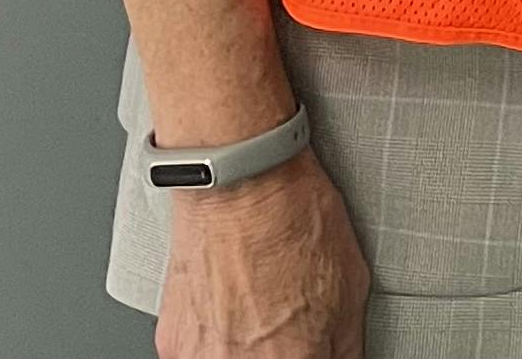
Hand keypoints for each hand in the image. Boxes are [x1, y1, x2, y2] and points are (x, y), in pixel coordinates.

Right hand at [158, 150, 368, 358]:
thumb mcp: (350, 284)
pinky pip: (200, 352)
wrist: (239, 181)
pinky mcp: (171, 341)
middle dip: (282, 353)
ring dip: (248, 352)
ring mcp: (199, 356)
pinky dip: (217, 338)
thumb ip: (343, 342)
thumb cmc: (292, 218)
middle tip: (290, 333)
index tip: (317, 348)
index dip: (318, 357)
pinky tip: (233, 307)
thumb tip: (343, 357)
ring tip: (260, 316)